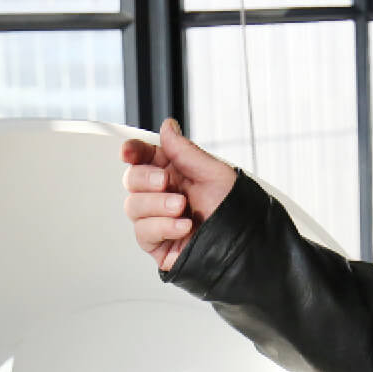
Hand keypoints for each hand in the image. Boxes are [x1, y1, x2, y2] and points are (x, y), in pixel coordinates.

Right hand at [121, 118, 237, 272]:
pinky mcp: (158, 244)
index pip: (144, 158)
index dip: (133, 152)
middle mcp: (164, 195)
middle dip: (145, 178)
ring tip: (182, 208)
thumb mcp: (214, 173)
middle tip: (165, 181)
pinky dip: (163, 227)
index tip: (129, 152)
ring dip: (157, 205)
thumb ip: (185, 151)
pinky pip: (143, 232)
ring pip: (133, 206)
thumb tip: (167, 127)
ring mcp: (158, 220)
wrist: (243, 245)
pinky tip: (182, 226)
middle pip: (132, 180)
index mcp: (176, 173)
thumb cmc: (235, 210)